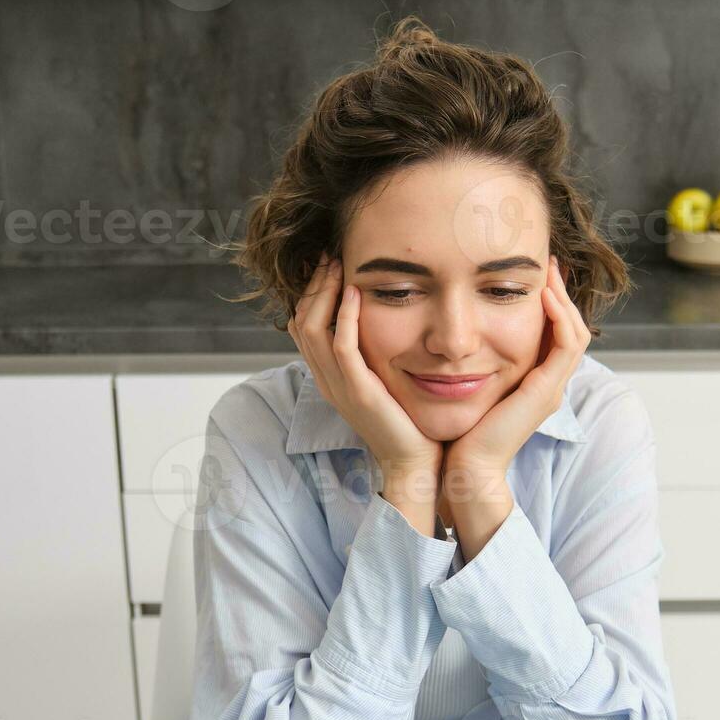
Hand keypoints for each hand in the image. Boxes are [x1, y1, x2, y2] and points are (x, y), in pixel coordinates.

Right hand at [289, 258, 443, 527]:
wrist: (418, 464)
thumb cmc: (410, 423)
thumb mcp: (385, 381)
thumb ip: (375, 355)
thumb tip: (384, 323)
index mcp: (330, 378)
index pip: (303, 328)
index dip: (310, 294)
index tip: (329, 265)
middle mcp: (327, 381)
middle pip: (301, 322)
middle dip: (313, 285)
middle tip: (329, 255)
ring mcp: (338, 387)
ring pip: (313, 329)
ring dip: (323, 291)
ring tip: (337, 264)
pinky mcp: (358, 392)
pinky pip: (341, 346)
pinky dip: (344, 314)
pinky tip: (355, 291)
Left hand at [445, 257, 587, 485]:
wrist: (466, 466)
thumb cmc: (462, 430)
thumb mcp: (472, 385)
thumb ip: (477, 362)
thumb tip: (460, 333)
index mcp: (536, 383)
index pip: (557, 334)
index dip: (552, 303)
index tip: (536, 275)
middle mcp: (550, 384)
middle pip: (571, 329)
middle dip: (561, 294)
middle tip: (549, 264)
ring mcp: (552, 389)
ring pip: (575, 332)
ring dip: (563, 299)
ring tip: (548, 272)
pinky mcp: (546, 391)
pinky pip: (565, 345)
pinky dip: (558, 317)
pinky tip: (542, 295)